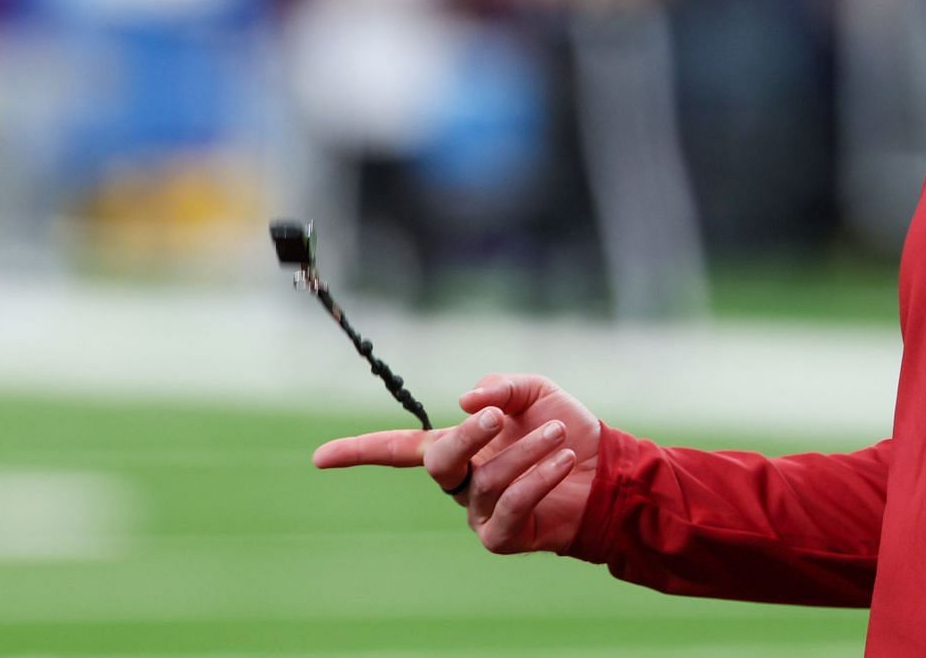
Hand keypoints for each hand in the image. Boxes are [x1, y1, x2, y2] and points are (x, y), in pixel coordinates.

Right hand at [313, 373, 603, 554]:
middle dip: (469, 435)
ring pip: (488, 478)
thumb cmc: (565, 429)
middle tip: (499, 416)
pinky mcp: (503, 537)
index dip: (359, 451)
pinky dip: (539, 476)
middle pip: (439, 461)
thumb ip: (501, 388)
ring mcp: (478, 513)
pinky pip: (512, 504)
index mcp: (458, 446)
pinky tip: (564, 458)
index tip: (319, 458)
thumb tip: (467, 401)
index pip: (398, 448)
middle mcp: (461, 482)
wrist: (607, 470)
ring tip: (559, 434)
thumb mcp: (535, 392)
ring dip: (528, 449)